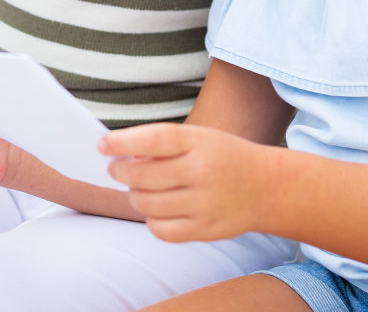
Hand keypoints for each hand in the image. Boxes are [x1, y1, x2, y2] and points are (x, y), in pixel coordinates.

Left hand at [101, 123, 269, 242]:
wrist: (266, 186)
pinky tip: (157, 208)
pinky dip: (151, 219)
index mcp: (198, 142)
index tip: (102, 145)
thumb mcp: (198, 137)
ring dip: (134, 195)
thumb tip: (120, 156)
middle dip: (121, 171)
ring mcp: (204, 203)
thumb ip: (163, 145)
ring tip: (140, 187)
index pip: (152, 140)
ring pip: (147, 204)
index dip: (121, 143)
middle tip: (117, 168)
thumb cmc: (222, 156)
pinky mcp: (205, 230)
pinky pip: (161, 229)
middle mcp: (202, 172)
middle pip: (142, 176)